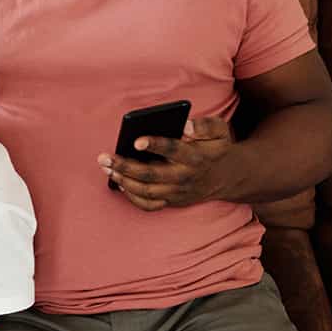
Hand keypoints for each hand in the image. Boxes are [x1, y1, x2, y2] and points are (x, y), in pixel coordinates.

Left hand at [98, 117, 247, 210]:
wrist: (227, 177)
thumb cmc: (215, 148)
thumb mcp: (220, 130)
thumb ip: (205, 125)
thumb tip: (185, 125)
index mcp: (196, 157)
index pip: (174, 150)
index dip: (156, 145)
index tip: (136, 141)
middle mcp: (185, 177)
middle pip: (151, 175)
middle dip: (125, 166)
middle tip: (105, 157)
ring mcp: (177, 192)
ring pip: (146, 191)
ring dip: (123, 181)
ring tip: (106, 168)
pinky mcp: (172, 201)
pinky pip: (149, 205)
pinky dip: (131, 197)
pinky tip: (118, 183)